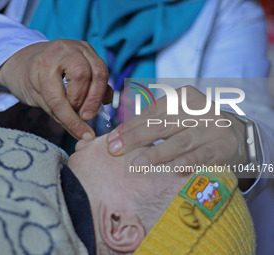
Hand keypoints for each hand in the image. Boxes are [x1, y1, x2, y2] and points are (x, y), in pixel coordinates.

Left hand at [0, 40, 111, 139]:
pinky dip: (103, 88)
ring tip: (89, 109)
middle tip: (83, 116)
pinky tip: (100, 100)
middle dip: (86, 101)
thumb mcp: (38, 99)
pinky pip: (103, 70)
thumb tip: (84, 133)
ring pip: (99, 71)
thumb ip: (60, 114)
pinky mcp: (88, 50)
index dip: (72, 119)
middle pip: (83, 76)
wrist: (25, 57)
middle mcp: (62, 50)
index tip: (84, 134)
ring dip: (97, 96)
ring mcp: (78, 47)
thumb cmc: (29, 80)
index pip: (59, 97)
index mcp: (42, 65)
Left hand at [107, 86, 247, 166]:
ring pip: (180, 140)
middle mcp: (197, 109)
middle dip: (135, 138)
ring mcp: (212, 127)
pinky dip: (189, 160)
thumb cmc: (194, 127)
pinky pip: (204, 154)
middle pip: (161, 124)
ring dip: (157, 153)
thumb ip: (152, 123)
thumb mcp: (176, 118)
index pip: (151, 112)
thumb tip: (118, 137)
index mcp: (182, 97)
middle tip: (115, 151)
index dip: (129, 126)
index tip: (111, 140)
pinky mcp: (224, 146)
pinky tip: (175, 167)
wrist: (234, 135)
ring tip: (137, 164)